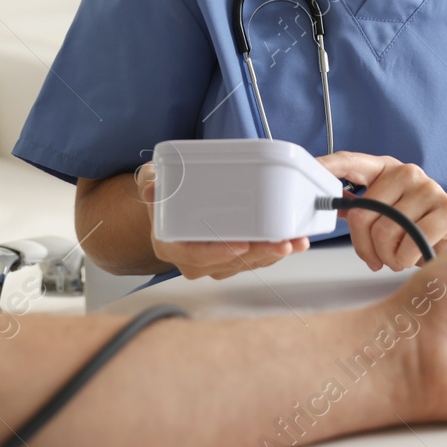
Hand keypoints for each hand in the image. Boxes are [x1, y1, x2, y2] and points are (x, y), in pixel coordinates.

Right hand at [135, 164, 309, 280]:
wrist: (169, 207)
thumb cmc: (164, 194)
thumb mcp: (153, 183)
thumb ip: (152, 183)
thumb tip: (152, 187)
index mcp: (171, 246)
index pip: (195, 256)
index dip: (219, 253)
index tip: (241, 245)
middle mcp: (193, 261)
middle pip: (229, 263)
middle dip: (258, 254)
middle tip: (281, 243)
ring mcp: (215, 262)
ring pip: (247, 264)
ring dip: (273, 254)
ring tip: (295, 241)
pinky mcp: (233, 258)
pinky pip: (256, 259)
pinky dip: (275, 252)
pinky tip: (294, 241)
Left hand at [317, 152, 446, 270]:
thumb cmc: (418, 229)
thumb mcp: (385, 213)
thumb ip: (358, 207)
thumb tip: (325, 204)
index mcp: (387, 170)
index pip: (351, 162)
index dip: (327, 166)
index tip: (308, 170)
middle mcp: (407, 173)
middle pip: (363, 212)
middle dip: (364, 245)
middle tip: (375, 257)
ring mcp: (430, 189)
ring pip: (385, 231)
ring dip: (387, 256)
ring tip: (398, 256)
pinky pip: (408, 244)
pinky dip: (405, 260)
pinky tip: (413, 257)